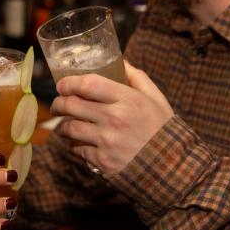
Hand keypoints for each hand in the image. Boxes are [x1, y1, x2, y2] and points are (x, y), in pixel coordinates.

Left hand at [51, 60, 173, 175]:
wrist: (172, 168)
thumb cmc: (163, 130)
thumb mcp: (156, 99)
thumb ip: (138, 78)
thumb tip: (121, 62)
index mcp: (127, 99)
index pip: (87, 84)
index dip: (69, 82)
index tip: (62, 84)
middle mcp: (114, 119)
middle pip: (71, 105)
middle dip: (58, 103)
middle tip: (58, 104)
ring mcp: (107, 142)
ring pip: (70, 128)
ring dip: (62, 125)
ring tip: (63, 124)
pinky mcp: (103, 161)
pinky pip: (77, 149)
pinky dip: (74, 145)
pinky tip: (77, 142)